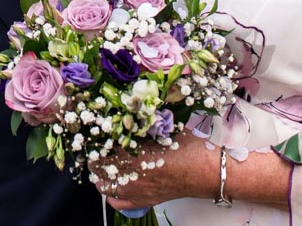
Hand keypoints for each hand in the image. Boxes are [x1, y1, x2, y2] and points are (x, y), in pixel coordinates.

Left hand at [91, 135, 290, 210]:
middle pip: (97, 164)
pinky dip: (109, 192)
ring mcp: (135, 191)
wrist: (206, 171)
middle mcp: (131, 175)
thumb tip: (130, 99)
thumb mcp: (166, 123)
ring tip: (103, 159)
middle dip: (95, 151)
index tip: (94, 127)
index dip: (95, 136)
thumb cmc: (189, 147)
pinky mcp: (142, 201)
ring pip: (102, 183)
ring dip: (99, 171)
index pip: (100, 145)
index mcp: (134, 153)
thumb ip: (145, 115)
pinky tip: (112, 181)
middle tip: (97, 141)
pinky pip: (115, 201)